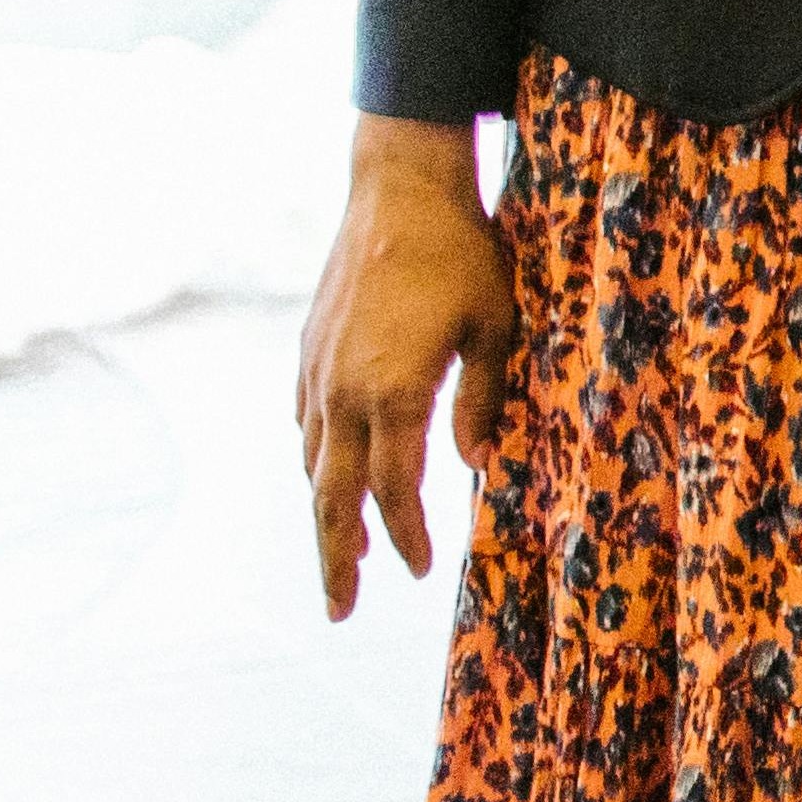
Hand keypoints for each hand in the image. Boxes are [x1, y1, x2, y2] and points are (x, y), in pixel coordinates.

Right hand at [297, 113, 517, 622]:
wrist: (399, 191)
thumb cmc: (464, 255)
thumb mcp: (496, 327)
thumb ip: (483, 401)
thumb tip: (476, 469)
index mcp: (392, 392)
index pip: (392, 490)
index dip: (405, 537)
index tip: (421, 571)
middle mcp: (342, 392)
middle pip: (332, 497)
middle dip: (339, 558)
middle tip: (342, 611)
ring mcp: (316, 372)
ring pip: (312, 465)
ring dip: (326, 514)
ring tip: (344, 557)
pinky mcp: (307, 350)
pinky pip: (304, 425)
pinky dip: (316, 462)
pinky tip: (328, 479)